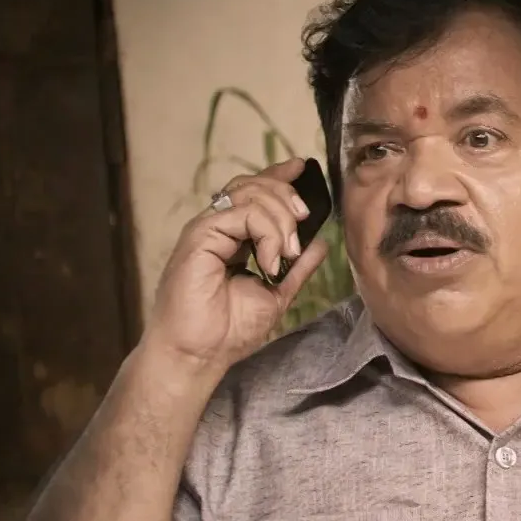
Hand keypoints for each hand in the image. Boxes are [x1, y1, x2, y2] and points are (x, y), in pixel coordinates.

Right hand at [142, 159, 329, 371]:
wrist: (200, 354)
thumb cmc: (228, 330)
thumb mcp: (277, 293)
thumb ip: (298, 268)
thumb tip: (321, 242)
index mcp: (233, 237)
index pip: (254, 193)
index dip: (279, 176)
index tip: (303, 167)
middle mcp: (218, 228)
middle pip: (253, 185)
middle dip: (286, 196)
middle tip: (304, 220)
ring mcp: (207, 230)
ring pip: (250, 195)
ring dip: (281, 220)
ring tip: (287, 255)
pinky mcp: (199, 237)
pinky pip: (240, 214)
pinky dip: (267, 233)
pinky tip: (271, 261)